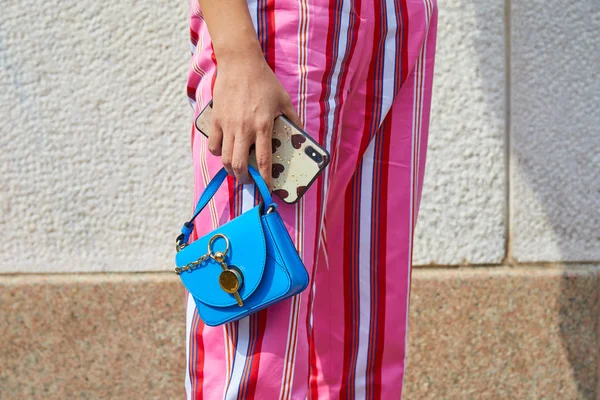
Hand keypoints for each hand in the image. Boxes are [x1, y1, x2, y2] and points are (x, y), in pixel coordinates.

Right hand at [208, 53, 300, 189]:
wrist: (240, 63)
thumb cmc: (265, 82)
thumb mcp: (284, 100)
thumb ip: (293, 120)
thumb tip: (300, 136)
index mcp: (263, 125)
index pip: (264, 161)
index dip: (265, 179)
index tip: (268, 189)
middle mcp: (244, 128)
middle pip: (239, 166)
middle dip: (245, 179)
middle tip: (250, 180)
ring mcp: (228, 125)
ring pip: (224, 159)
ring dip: (231, 170)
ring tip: (238, 170)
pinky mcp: (216, 119)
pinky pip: (214, 145)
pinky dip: (218, 153)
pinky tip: (225, 151)